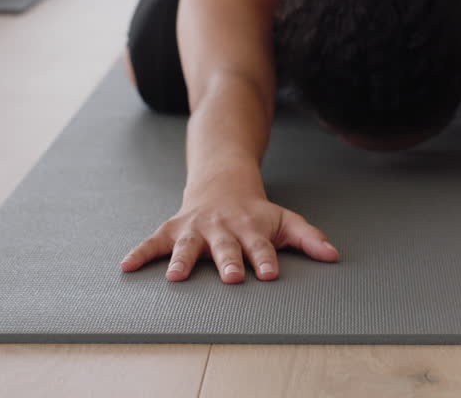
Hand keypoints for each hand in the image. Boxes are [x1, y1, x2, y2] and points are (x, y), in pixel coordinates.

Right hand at [120, 187, 338, 282]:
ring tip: (177, 277)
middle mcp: (222, 229)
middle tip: (231, 278)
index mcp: (250, 228)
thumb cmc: (256, 212)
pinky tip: (126, 267)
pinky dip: (140, 253)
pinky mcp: (173, 230)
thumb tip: (334, 256)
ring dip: (183, 261)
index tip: (270, 274)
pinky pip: (154, 242)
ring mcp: (196, 229)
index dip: (266, 259)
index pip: (260, 246)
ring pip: (189, 246)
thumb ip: (309, 238)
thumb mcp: (285, 220)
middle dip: (228, 262)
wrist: (222, 182)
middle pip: (226, 248)